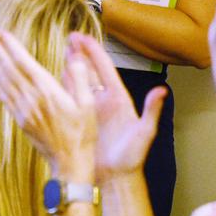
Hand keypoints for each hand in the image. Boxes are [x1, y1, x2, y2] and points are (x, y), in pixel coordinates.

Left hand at [0, 30, 96, 181]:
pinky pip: (4, 97)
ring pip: (4, 82)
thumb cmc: (82, 134)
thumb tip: (74, 56)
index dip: (11, 46)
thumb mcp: (88, 104)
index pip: (24, 63)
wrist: (69, 163)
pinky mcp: (20, 120)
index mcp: (48, 91)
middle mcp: (31, 99)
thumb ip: (79, 78)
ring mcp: (23, 110)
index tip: (1, 33)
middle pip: (9, 69)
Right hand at [69, 33, 165, 182]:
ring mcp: (90, 110)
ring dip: (70, 67)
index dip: (93, 52)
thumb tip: (162, 91)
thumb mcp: (144, 133)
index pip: (104, 69)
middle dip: (80, 54)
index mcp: (118, 99)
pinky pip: (69, 100)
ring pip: (78, 83)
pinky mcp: (80, 121)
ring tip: (62, 52)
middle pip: (89, 71)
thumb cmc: (131, 158)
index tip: (82, 37)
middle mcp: (103, 101)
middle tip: (69, 37)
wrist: (116, 178)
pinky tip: (53, 79)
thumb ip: (152, 111)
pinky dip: (61, 88)